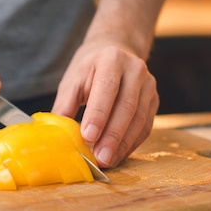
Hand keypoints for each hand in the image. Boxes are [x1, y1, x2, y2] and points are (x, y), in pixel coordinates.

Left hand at [52, 39, 158, 167]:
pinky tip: (118, 155)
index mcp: (111, 60)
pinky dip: (131, 144)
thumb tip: (57, 135)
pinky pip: (145, 126)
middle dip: (112, 136)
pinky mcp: (154, 100)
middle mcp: (135, 70)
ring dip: (123, 144)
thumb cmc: (90, 68)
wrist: (116, 50)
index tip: (88, 136)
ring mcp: (148, 85)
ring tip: (107, 161)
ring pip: (139, 119)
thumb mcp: (72, 80)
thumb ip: (64, 106)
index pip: (106, 89)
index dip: (98, 115)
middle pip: (126, 107)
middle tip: (100, 158)